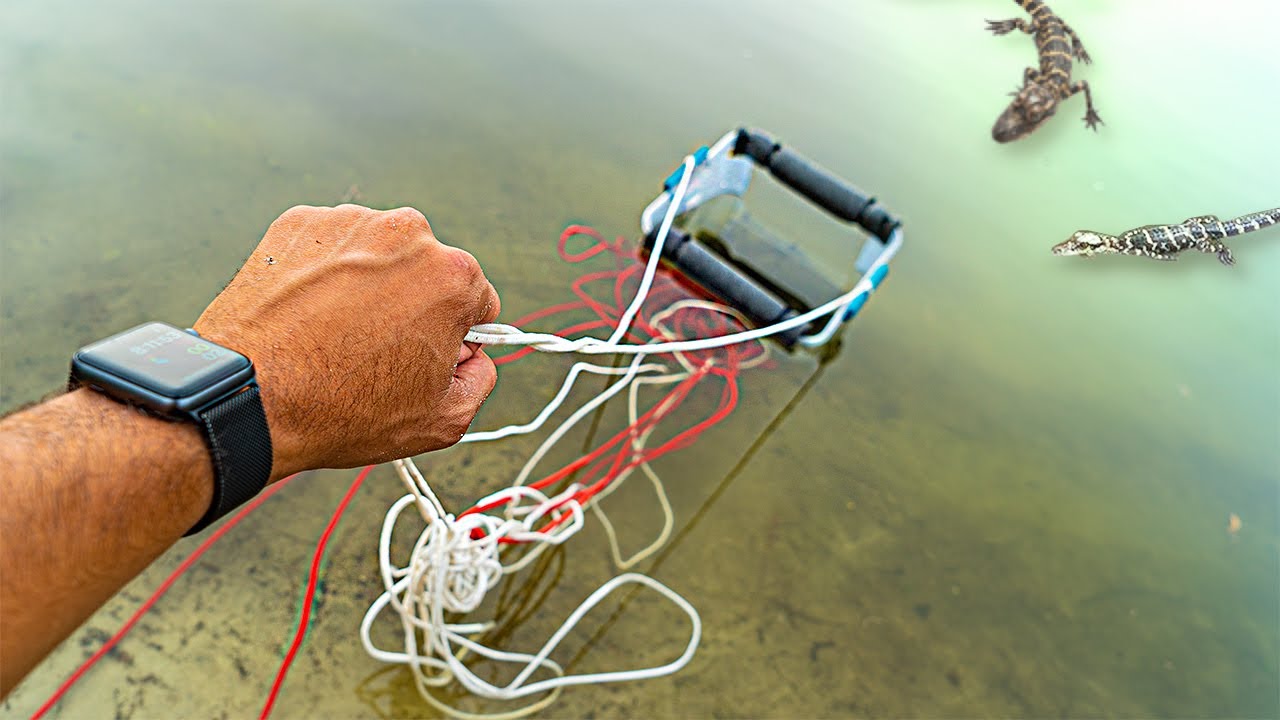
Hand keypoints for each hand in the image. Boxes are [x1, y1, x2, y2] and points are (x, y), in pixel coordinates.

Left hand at [194, 204, 499, 478]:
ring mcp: (348, 221)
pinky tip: (307, 315)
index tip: (423, 354)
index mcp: (453, 276)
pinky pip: (328, 247)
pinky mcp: (299, 223)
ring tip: (333, 335)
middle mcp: (406, 233)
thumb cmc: (341, 408)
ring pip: (375, 254)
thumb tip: (474, 358)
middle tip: (374, 350)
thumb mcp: (441, 420)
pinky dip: (322, 274)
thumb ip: (480, 380)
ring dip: (366, 286)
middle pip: (426, 270)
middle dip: (411, 304)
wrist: (248, 395)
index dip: (455, 335)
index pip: (477, 299)